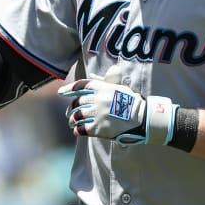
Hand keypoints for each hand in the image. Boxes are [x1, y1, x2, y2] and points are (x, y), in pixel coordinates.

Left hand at [58, 65, 176, 145]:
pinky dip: (77, 130)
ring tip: (72, 123)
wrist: (143, 119)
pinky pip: (82, 129)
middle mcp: (98, 100)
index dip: (69, 89)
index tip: (60, 92)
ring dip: (72, 120)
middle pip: (77, 102)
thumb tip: (91, 74)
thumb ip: (104, 81)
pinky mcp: (99, 129)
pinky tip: (77, 131)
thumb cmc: (131, 102)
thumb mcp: (119, 87)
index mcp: (103, 88)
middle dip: (71, 109)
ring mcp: (98, 114)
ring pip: (77, 116)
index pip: (81, 86)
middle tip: (69, 113)